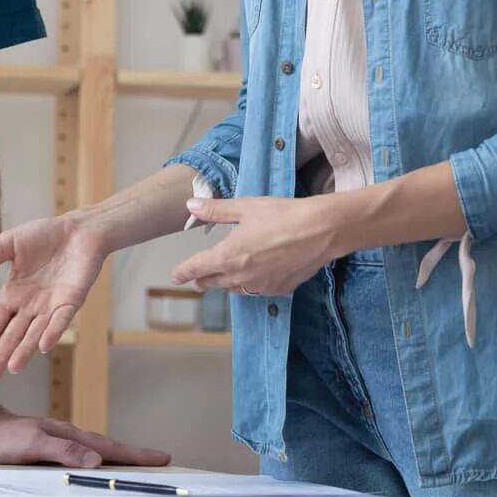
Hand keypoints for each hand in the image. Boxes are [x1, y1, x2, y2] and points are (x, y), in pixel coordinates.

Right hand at [0, 213, 109, 384]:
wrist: (79, 228)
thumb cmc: (45, 236)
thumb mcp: (8, 245)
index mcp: (13, 295)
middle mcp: (31, 306)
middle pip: (12, 336)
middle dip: (0, 356)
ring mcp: (52, 306)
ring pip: (35, 333)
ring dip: (24, 351)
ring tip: (11, 368)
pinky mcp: (72, 300)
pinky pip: (61, 319)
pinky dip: (53, 332)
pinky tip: (43, 346)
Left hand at [0, 404, 169, 469]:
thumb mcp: (30, 444)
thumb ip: (62, 451)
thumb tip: (96, 460)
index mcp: (67, 436)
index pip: (109, 446)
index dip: (135, 454)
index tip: (162, 457)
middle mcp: (66, 437)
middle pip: (107, 446)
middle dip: (134, 455)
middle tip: (161, 460)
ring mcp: (57, 441)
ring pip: (95, 449)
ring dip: (118, 455)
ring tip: (137, 463)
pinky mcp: (47, 447)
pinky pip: (80, 453)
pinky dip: (97, 456)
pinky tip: (96, 463)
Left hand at [169, 196, 335, 296]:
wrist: (321, 231)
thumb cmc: (283, 215)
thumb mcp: (246, 207)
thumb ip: (216, 210)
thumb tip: (191, 206)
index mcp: (229, 256)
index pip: (197, 268)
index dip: (183, 272)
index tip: (175, 276)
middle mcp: (242, 276)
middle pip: (214, 282)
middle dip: (203, 279)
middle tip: (195, 279)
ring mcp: (261, 285)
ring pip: (235, 288)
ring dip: (225, 283)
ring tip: (221, 279)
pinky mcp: (279, 289)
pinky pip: (257, 290)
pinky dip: (249, 285)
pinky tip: (253, 277)